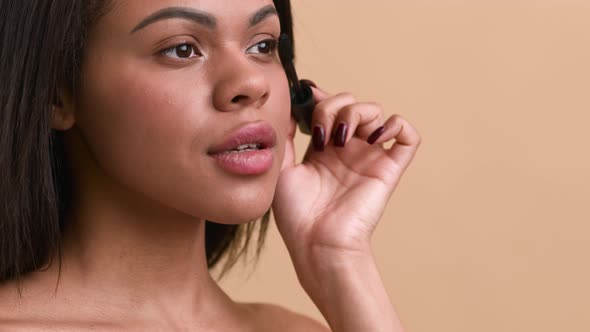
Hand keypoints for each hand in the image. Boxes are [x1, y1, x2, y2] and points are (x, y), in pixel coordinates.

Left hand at [272, 82, 420, 280]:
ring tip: (341, 137)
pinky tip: (373, 137)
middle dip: (333, 106)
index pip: (330, 108)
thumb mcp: (282, 167)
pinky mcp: (389, 168)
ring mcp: (370, 157)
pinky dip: (396, 125)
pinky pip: (408, 136)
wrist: (315, 242)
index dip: (321, 96)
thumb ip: (285, 136)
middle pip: (351, 103)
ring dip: (357, 112)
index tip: (306, 94)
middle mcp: (348, 149)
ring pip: (376, 111)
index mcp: (324, 148)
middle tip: (320, 132)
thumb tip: (289, 107)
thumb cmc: (297, 214)